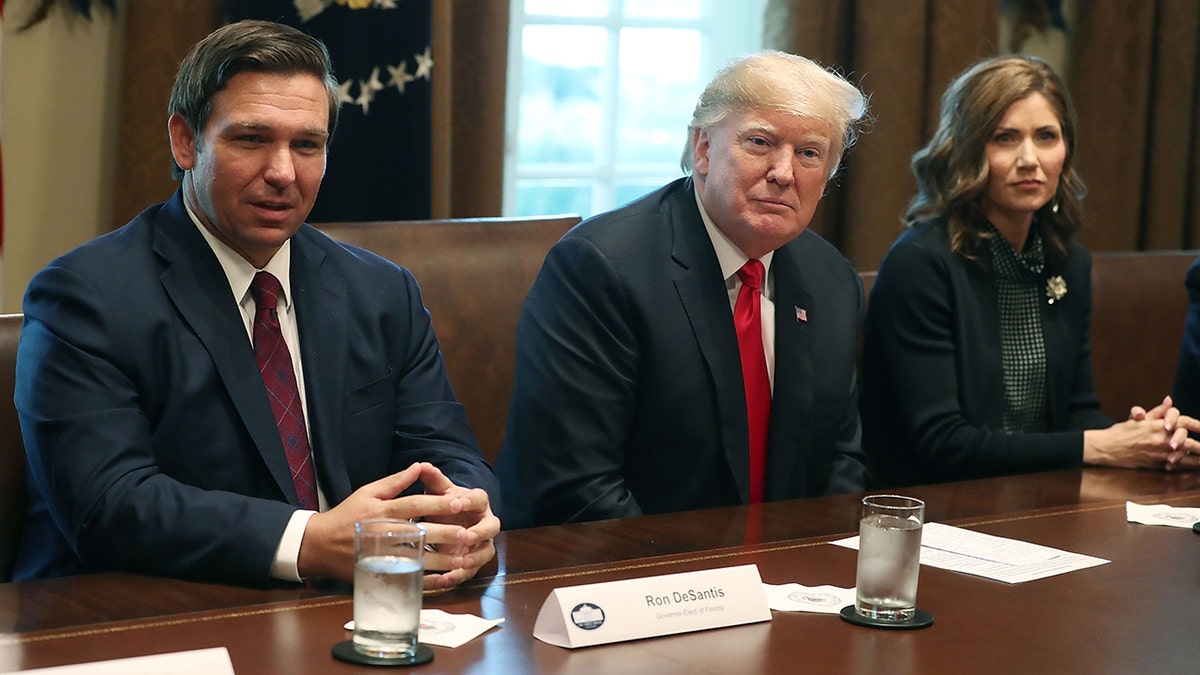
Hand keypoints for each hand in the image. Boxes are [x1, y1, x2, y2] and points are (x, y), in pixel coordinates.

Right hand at [296, 463, 497, 584]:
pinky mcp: (379, 572)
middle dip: (445, 533)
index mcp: (382, 509)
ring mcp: (381, 554)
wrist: (318, 545)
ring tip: (464, 558)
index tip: (460, 501)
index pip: (414, 504)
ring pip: (415, 558)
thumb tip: (419, 467)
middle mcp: (383, 531)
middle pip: (418, 532)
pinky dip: (427, 580)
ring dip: (441, 560)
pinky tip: (445, 579)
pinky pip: (406, 578)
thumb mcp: (367, 492)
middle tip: (468, 533)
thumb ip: (395, 481)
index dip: (438, 503)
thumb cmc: (346, 515)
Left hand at [414, 463, 500, 590]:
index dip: (470, 501)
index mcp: (477, 503)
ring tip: (461, 563)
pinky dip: (455, 576)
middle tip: (467, 536)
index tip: (459, 503)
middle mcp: (484, 523)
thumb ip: (433, 480)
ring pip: (486, 553)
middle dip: (480, 533)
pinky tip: (441, 580)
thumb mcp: (439, 491)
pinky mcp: (472, 562)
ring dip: (474, 559)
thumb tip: (422, 466)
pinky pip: (468, 571)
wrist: (449, 520)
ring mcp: (481, 544)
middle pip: (492, 528)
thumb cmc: (445, 504)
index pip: (479, 499)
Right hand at [1087, 396, 1199, 470]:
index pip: (1184, 422)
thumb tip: (1169, 400)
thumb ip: (1157, 411)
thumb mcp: (1138, 419)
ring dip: (1197, 460)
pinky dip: (1186, 466)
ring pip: (1186, 457)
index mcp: (1158, 425)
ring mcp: (1160, 453)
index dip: (1198, 425)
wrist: (1107, 448)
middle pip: (1190, 443)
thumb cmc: (1121, 433)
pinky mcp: (1156, 464)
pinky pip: (1176, 466)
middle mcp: (1161, 439)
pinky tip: (1191, 467)